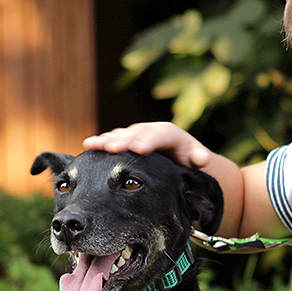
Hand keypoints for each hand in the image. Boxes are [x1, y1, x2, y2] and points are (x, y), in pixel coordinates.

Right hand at [83, 122, 213, 168]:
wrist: (179, 156)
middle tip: (110, 148)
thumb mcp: (197, 159)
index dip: (148, 141)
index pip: (158, 136)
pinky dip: (102, 141)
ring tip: (94, 144)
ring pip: (121, 134)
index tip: (139, 149)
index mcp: (169, 133)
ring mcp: (137, 133)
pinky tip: (89, 145)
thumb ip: (199, 158)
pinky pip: (113, 138)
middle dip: (123, 140)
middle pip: (136, 134)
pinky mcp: (127, 139)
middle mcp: (150, 130)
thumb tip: (202, 158)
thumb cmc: (188, 160)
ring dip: (108, 139)